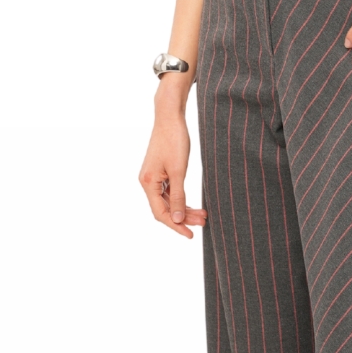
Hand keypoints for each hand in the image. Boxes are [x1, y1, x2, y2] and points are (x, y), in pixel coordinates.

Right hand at [139, 109, 206, 237]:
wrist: (170, 117)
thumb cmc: (174, 141)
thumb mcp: (179, 171)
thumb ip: (179, 196)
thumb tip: (178, 219)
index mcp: (148, 183)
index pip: (160, 213)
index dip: (175, 226)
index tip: (190, 235)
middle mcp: (147, 182)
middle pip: (165, 209)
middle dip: (184, 218)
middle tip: (203, 223)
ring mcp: (153, 177)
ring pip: (169, 201)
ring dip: (185, 209)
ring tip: (203, 215)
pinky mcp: (160, 172)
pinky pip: (170, 192)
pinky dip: (182, 199)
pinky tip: (194, 205)